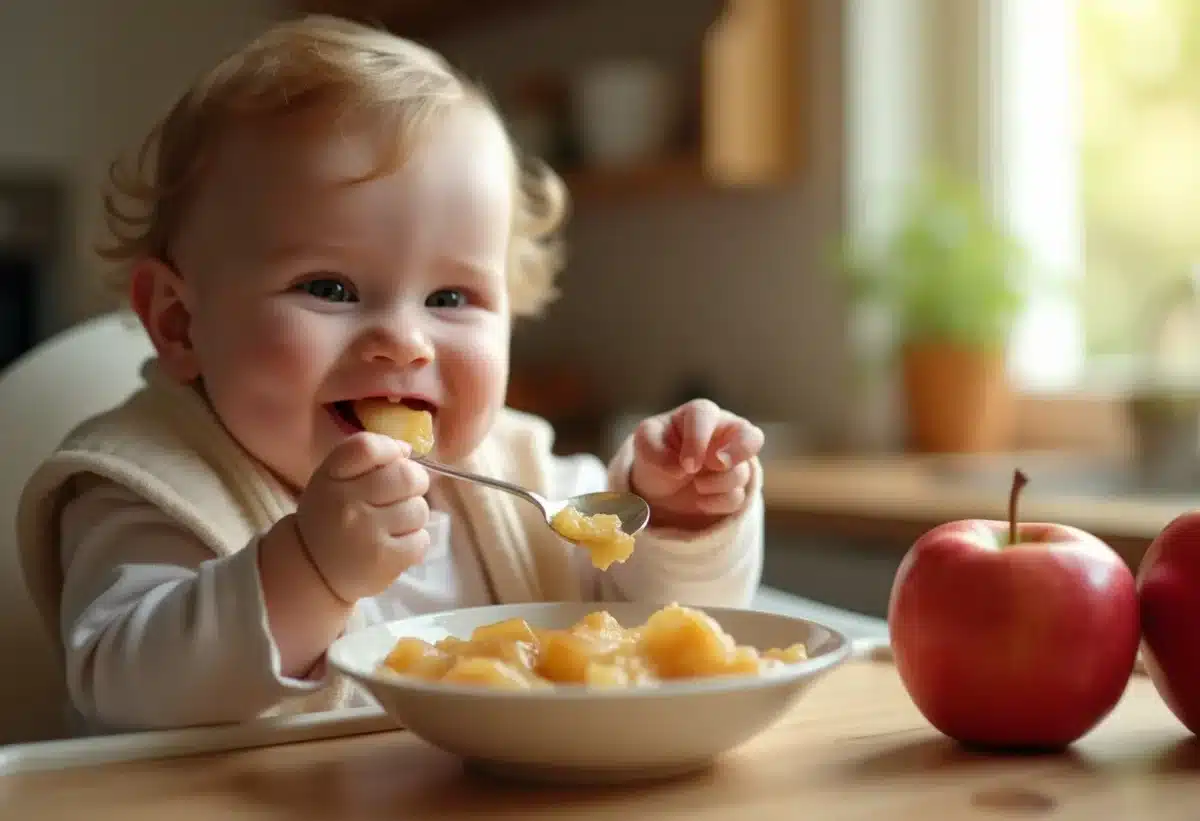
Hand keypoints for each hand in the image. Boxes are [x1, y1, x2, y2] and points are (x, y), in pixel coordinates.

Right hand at [294, 432, 430, 602]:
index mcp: (331, 477)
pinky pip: (421, 539)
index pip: (368, 447)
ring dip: (413, 515)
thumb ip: (367, 457)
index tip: (392, 460)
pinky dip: (414, 541)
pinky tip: (395, 544)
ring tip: (393, 524)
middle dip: (414, 482)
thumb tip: (407, 450)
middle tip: (400, 495)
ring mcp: (367, 534)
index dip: (390, 449)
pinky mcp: (385, 561)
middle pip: (407, 476)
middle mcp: (347, 504)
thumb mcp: (333, 478)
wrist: (313, 571)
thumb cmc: (331, 516)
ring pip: (419, 509)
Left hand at [629, 399, 763, 530]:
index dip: (698, 440)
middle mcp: (725, 433)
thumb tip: (679, 468)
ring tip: (696, 484)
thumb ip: (654, 448)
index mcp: (701, 413)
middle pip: (753, 437)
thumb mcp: (645, 441)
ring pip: (741, 474)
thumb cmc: (657, 450)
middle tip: (715, 464)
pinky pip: (738, 498)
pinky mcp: (738, 486)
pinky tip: (700, 500)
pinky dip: (716, 503)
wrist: (661, 481)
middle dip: (736, 454)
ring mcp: (735, 461)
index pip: (707, 416)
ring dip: (714, 485)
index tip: (686, 465)